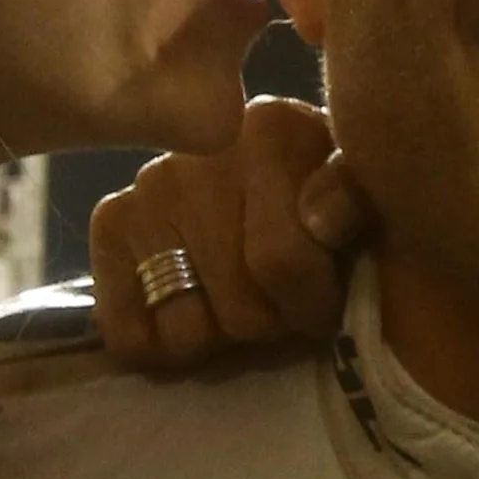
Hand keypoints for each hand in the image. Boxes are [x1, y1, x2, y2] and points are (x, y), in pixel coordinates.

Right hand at [89, 97, 369, 370]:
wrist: (274, 179)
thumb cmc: (333, 197)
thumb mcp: (368, 192)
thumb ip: (358, 199)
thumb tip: (322, 221)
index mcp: (274, 130)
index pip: (282, 263)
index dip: (312, 307)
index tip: (324, 304)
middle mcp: (198, 153)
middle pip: (239, 307)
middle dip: (271, 326)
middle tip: (281, 306)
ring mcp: (147, 188)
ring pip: (186, 331)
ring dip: (220, 338)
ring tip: (240, 304)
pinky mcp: (110, 224)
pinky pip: (130, 333)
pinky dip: (162, 348)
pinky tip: (194, 313)